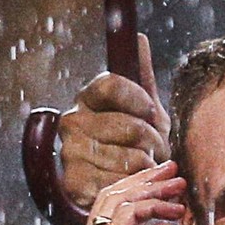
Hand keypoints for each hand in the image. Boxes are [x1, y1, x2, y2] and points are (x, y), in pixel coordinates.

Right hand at [60, 34, 170, 207]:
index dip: (139, 100)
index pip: (111, 85)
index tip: (152, 113)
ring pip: (130, 156)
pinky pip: (120, 181)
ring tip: (143, 167)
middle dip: (153, 141)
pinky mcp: (74, 183)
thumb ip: (142, 77)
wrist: (130, 187)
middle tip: (153, 149)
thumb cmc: (141, 145)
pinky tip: (130, 183)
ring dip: (147, 166)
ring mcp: (70, 152)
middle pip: (130, 126)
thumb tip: (138, 38)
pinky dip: (134, 185)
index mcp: (90, 99)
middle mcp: (73, 121)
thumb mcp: (148, 111)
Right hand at [61, 161, 185, 224]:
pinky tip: (174, 210)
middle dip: (146, 180)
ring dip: (151, 186)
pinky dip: (152, 205)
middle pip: (114, 197)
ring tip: (178, 182)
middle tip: (173, 169)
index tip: (170, 187)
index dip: (142, 192)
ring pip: (118, 198)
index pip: (116, 210)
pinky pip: (127, 214)